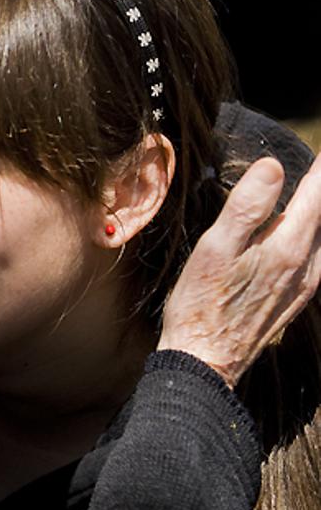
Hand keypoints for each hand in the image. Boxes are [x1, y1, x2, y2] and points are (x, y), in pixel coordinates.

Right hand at [158, 154, 320, 387]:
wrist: (205, 360)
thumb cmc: (201, 305)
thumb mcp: (214, 250)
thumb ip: (246, 207)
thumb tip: (272, 167)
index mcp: (288, 247)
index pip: (318, 192)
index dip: (320, 165)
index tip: (319, 148)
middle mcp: (308, 264)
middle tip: (314, 162)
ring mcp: (305, 282)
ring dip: (316, 210)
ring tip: (309, 189)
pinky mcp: (296, 296)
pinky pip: (316, 253)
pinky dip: (311, 231)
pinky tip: (295, 230)